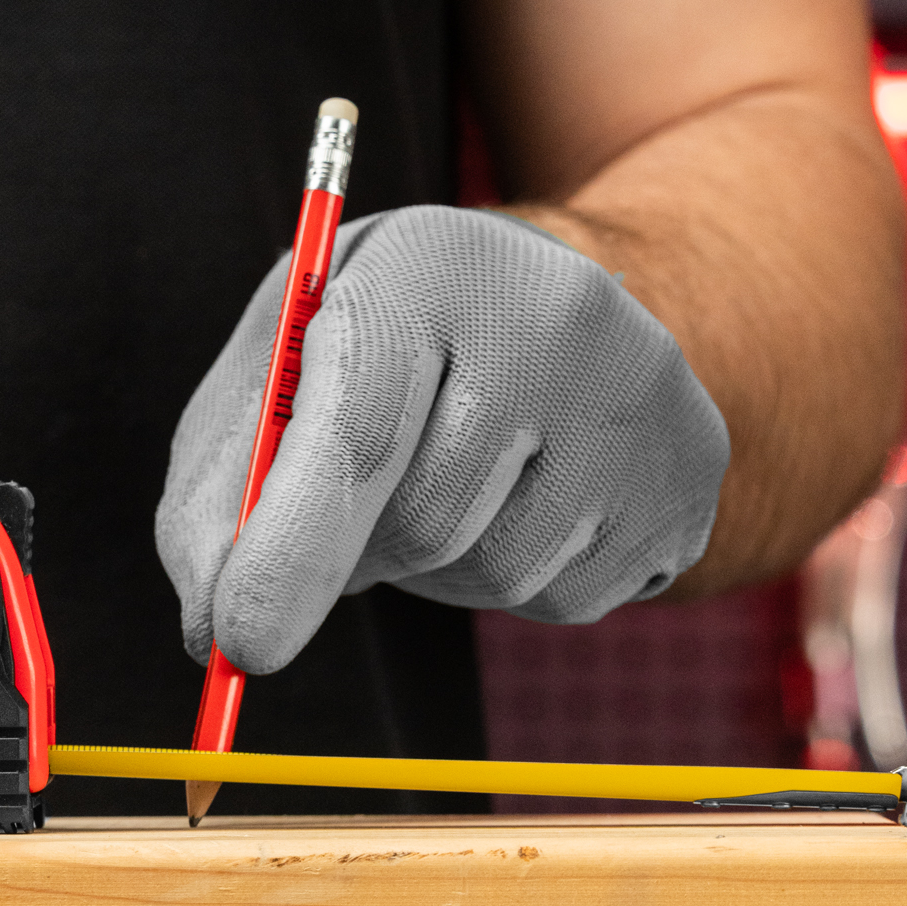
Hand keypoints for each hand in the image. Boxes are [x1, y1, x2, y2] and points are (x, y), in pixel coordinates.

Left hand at [157, 205, 729, 673]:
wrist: (555, 309)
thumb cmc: (388, 343)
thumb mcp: (281, 371)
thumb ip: (221, 492)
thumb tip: (216, 632)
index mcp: (428, 263)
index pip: (359, 428)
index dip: (290, 549)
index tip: (242, 642)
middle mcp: (557, 314)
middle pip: (421, 522)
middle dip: (359, 552)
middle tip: (353, 506)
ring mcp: (643, 398)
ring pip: (495, 574)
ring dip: (437, 567)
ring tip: (449, 479)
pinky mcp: (689, 478)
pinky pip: (563, 600)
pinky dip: (510, 580)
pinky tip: (515, 500)